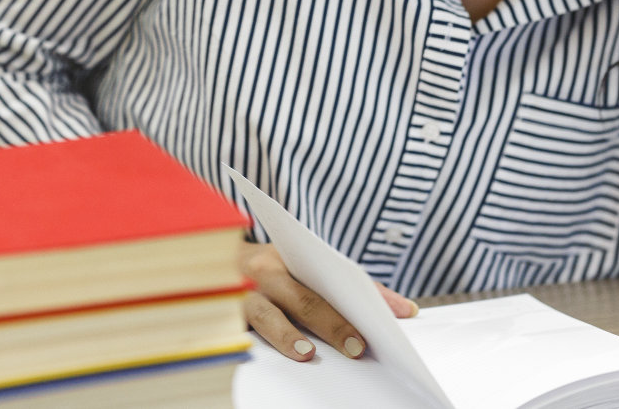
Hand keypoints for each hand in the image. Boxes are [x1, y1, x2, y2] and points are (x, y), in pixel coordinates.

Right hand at [241, 241, 417, 361]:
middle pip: (299, 299)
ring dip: (286, 336)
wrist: (214, 261)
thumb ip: (358, 287)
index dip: (355, 297)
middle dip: (331, 323)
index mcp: (290, 256)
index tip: (377, 320)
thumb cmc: (277, 270)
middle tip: (356, 347)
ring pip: (264, 316)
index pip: (327, 275)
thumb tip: (404, 311)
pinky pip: (239, 336)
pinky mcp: (225, 321)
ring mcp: (239, 297)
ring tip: (308, 354)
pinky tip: (272, 362)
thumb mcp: (311, 267)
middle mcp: (262, 274)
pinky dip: (256, 349)